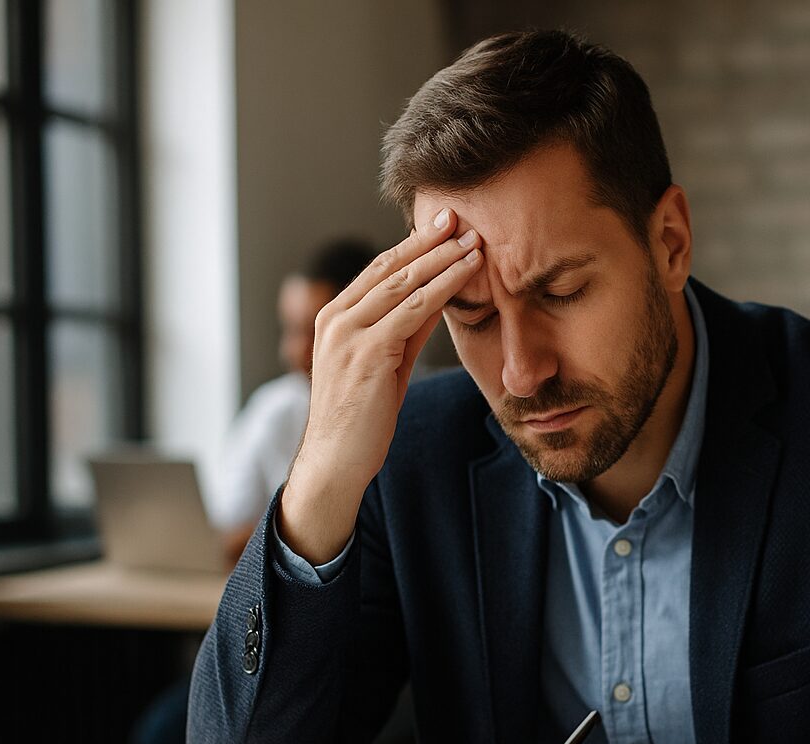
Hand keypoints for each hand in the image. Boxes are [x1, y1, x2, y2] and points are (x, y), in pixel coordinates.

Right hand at [278, 211, 483, 563]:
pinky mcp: (367, 352)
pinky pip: (413, 309)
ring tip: (474, 239)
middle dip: (429, 240)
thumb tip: (437, 300)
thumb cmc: (360, 418)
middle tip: (461, 216)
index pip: (379, 269)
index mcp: (335, 317)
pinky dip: (443, 286)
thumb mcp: (384, 365)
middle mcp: (336, 317)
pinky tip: (466, 272)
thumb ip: (404, 331)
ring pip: (404, 282)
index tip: (442, 225)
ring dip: (442, 258)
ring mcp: (349, 333)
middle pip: (390, 267)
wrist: (335, 461)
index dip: (412, 245)